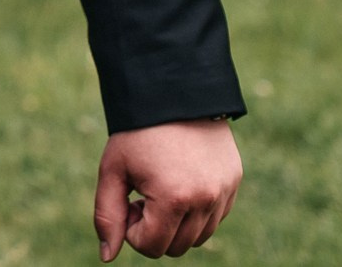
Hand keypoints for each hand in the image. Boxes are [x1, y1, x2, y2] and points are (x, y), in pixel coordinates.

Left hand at [94, 119, 239, 258]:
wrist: (173, 91)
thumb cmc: (137, 133)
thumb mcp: (113, 170)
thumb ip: (107, 216)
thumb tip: (106, 257)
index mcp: (174, 198)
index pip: (152, 247)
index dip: (133, 229)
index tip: (129, 200)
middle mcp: (205, 199)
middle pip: (176, 247)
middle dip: (154, 228)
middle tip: (143, 194)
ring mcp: (224, 191)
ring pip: (199, 236)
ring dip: (177, 222)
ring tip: (161, 187)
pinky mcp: (235, 182)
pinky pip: (215, 217)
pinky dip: (197, 211)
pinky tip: (180, 180)